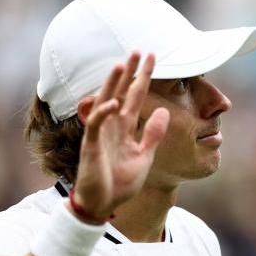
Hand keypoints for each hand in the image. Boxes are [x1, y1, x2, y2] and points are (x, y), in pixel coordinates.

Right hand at [71, 52, 169, 221]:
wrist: (104, 205)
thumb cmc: (120, 182)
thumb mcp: (144, 156)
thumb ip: (153, 135)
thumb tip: (164, 111)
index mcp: (125, 128)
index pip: (135, 97)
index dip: (143, 78)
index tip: (152, 59)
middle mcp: (112, 126)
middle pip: (120, 93)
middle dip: (129, 72)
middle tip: (137, 50)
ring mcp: (100, 134)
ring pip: (105, 102)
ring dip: (113, 84)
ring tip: (121, 64)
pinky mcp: (91, 146)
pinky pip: (96, 125)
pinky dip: (104, 113)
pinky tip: (115, 102)